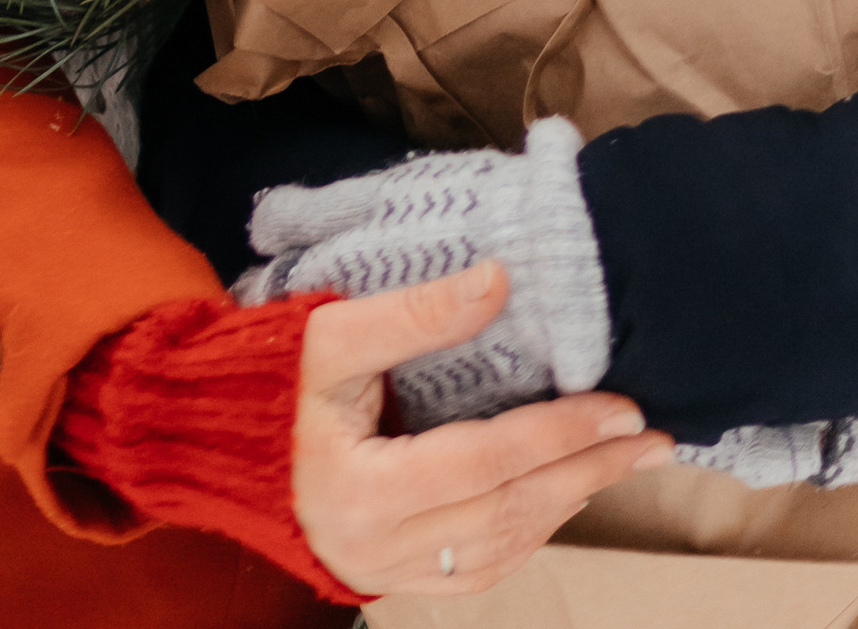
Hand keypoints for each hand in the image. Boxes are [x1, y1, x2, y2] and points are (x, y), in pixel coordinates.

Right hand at [291, 264, 670, 599]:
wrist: (209, 441)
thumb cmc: (268, 384)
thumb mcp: (333, 335)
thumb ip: (416, 313)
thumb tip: (499, 279)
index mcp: (361, 491)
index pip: (485, 464)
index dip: (559, 435)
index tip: (620, 406)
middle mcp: (376, 548)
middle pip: (506, 512)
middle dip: (586, 471)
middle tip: (649, 438)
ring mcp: (382, 573)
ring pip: (499, 549)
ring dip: (567, 503)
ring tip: (621, 462)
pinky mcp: (387, 578)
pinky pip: (477, 570)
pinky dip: (527, 533)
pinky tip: (560, 500)